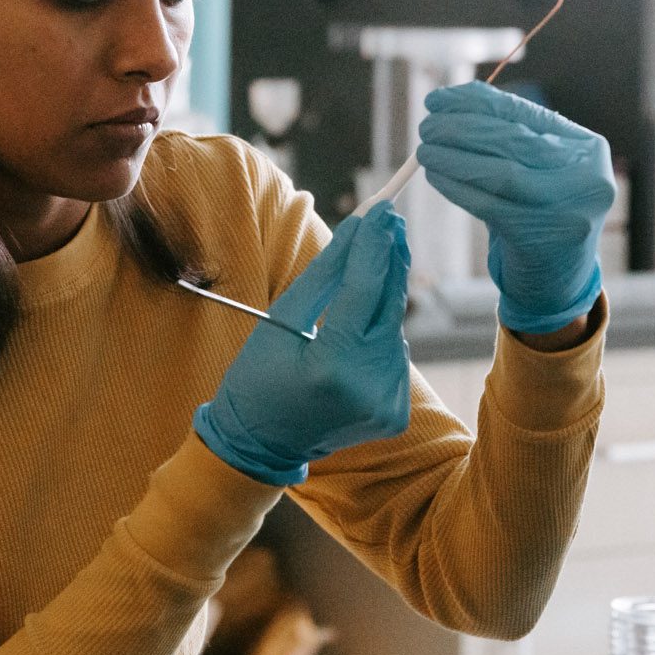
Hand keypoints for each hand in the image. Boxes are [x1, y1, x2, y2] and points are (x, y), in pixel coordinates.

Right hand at [193, 203, 412, 485]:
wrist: (261, 444)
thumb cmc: (259, 377)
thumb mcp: (281, 320)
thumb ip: (324, 274)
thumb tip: (357, 229)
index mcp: (330, 367)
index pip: (363, 291)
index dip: (374, 246)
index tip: (383, 210)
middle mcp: (366, 389)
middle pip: (389, 306)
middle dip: (390, 259)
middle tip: (390, 220)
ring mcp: (385, 405)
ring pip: (394, 328)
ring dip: (384, 297)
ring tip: (367, 272)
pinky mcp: (395, 413)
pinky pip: (393, 355)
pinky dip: (380, 334)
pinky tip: (359, 329)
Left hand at [415, 81, 613, 332]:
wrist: (558, 280)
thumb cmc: (541, 212)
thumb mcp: (541, 170)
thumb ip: (512, 136)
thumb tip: (454, 101)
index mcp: (588, 149)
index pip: (526, 114)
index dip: (478, 102)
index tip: (440, 98)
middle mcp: (587, 177)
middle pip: (514, 140)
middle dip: (462, 128)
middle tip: (427, 125)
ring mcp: (568, 210)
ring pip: (501, 172)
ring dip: (454, 157)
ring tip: (425, 149)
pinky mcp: (542, 239)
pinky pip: (489, 204)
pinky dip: (457, 187)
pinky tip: (435, 176)